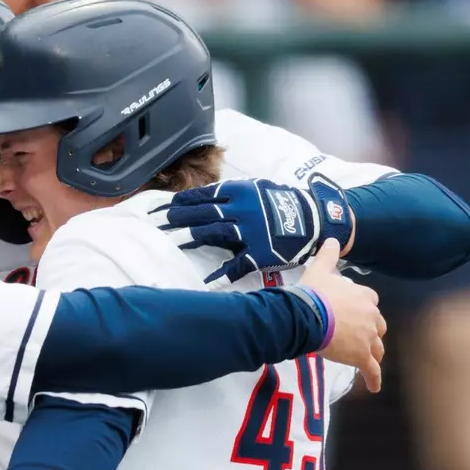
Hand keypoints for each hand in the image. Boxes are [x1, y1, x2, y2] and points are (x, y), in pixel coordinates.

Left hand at [158, 177, 353, 283]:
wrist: (316, 218)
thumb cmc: (282, 202)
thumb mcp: (256, 188)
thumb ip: (230, 194)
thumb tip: (200, 197)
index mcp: (239, 193)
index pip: (201, 196)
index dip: (178, 203)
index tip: (158, 208)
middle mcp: (241, 210)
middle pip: (201, 214)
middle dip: (175, 219)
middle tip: (153, 224)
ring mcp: (250, 232)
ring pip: (213, 234)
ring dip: (189, 238)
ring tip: (169, 243)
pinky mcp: (259, 252)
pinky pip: (235, 265)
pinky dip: (219, 275)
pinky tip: (203, 281)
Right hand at [298, 240, 384, 392]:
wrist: (307, 316)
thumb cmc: (313, 294)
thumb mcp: (319, 270)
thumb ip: (327, 255)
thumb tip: (332, 239)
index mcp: (364, 296)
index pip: (370, 301)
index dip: (363, 307)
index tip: (354, 312)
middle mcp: (371, 316)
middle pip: (378, 326)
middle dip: (372, 332)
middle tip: (359, 337)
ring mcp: (368, 338)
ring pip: (376, 348)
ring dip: (373, 353)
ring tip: (366, 360)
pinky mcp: (361, 356)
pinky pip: (371, 370)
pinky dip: (374, 379)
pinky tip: (375, 387)